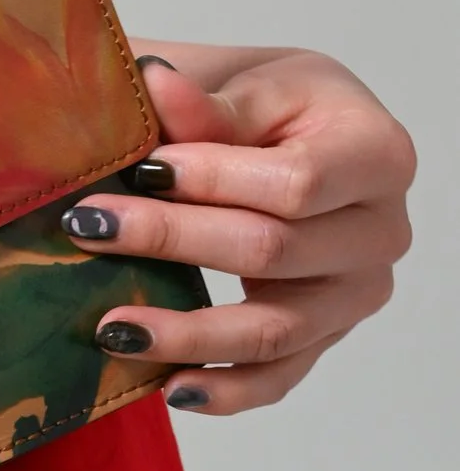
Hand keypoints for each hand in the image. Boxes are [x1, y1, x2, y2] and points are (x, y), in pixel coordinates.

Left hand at [63, 43, 414, 414]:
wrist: (295, 134)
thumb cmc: (270, 102)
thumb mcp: (242, 81)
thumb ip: (204, 101)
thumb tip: (154, 82)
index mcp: (375, 153)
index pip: (298, 183)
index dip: (216, 179)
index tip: (142, 170)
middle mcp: (382, 231)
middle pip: (275, 252)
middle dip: (173, 240)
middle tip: (89, 227)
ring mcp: (357, 292)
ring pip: (274, 329)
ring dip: (188, 333)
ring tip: (111, 327)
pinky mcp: (326, 334)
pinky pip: (280, 375)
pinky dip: (226, 389)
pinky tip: (170, 387)